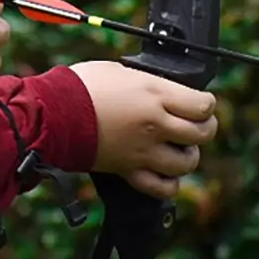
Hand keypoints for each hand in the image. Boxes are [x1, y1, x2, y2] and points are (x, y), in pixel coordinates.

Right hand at [68, 61, 219, 199]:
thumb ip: (149, 84)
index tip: (200, 103)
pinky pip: (163, 187)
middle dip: (205, 128)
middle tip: (196, 124)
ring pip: (187, 162)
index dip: (206, 104)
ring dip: (189, 155)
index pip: (204, 105)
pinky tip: (164, 171)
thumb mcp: (122, 72)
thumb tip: (165, 91)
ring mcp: (144, 150)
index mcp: (155, 94)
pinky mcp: (130, 170)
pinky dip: (170, 182)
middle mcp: (156, 124)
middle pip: (202, 133)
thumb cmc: (80, 86)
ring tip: (179, 147)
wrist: (52, 114)